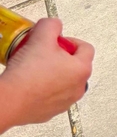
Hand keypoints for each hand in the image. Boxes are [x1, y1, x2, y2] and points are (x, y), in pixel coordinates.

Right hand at [0, 19, 92, 134]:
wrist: (10, 100)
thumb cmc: (28, 73)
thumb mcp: (41, 36)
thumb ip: (51, 25)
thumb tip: (54, 24)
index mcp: (82, 69)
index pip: (85, 48)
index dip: (69, 40)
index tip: (55, 41)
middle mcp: (78, 87)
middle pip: (74, 65)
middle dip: (60, 56)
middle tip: (43, 53)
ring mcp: (65, 102)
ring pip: (62, 81)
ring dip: (52, 72)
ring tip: (34, 68)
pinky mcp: (50, 111)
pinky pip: (50, 95)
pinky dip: (42, 88)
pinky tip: (28, 82)